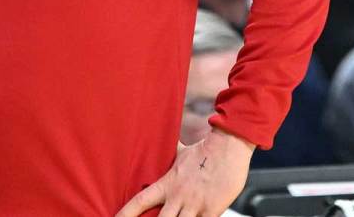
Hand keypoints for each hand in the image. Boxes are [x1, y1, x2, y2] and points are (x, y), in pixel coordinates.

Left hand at [115, 128, 254, 216]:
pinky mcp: (212, 210)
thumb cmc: (204, 149)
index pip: (140, 201)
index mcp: (167, 183)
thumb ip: (168, 157)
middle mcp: (178, 196)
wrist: (227, 147)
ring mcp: (195, 205)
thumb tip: (158, 144)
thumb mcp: (180, 154)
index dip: (126, 213)